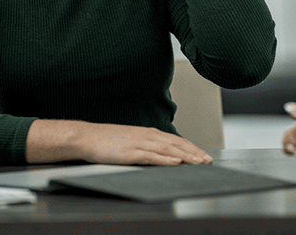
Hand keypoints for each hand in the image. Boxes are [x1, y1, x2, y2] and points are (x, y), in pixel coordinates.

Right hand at [77, 122, 212, 165]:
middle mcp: (148, 136)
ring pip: (169, 150)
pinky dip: (167, 159)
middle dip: (195, 153)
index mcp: (149, 133)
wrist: (87, 137)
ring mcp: (140, 143)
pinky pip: (152, 156)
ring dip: (186, 156)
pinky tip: (177, 162)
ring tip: (199, 162)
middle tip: (208, 161)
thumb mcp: (132, 141)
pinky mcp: (131, 152)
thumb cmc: (107, 140)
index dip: (192, 148)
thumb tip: (161, 154)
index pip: (176, 140)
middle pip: (177, 144)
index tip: (204, 155)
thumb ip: (147, 146)